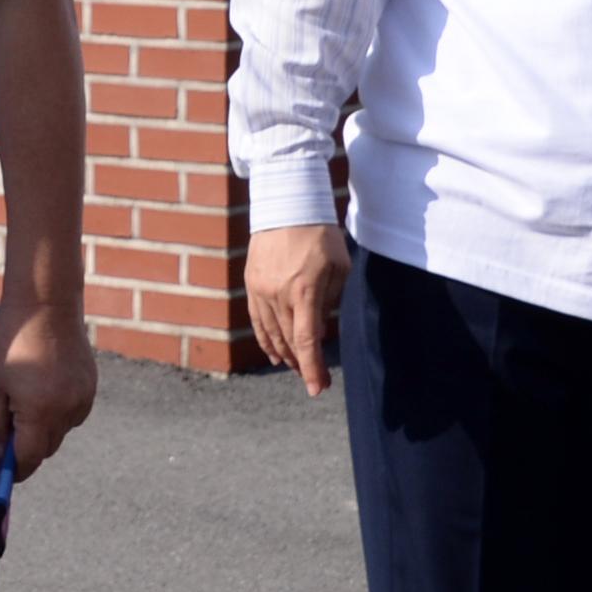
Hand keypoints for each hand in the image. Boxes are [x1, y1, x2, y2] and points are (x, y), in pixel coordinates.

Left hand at [0, 294, 97, 481]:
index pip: (30, 458)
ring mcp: (83, 398)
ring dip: (44, 429)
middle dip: (27, 448)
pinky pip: (74, 413)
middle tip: (8, 432)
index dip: (14, 469)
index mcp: (40, 411)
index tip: (4, 472)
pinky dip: (59, 411)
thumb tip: (2, 451)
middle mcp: (67, 410)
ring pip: (61, 431)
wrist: (46, 303)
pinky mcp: (91, 386)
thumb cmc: (12, 340)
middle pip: (47, 448)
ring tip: (26, 400)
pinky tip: (45, 388)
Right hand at [243, 222, 351, 396]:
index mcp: (304, 291)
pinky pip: (256, 319)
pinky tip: (273, 350)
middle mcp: (278, 294)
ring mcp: (260, 289)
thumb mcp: (340, 268)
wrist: (287, 203)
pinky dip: (265, 338)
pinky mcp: (251, 282)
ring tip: (295, 367)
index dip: (313, 368)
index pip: (306, 341)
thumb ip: (330, 302)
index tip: (319, 389)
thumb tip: (319, 330)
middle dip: (302, 364)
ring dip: (284, 353)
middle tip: (314, 379)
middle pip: (288, 341)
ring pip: (270, 332)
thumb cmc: (321, 234)